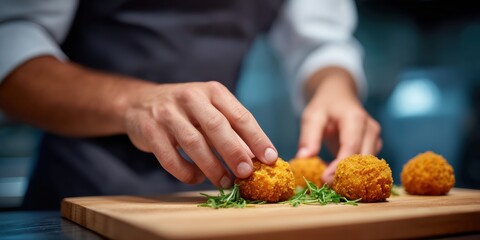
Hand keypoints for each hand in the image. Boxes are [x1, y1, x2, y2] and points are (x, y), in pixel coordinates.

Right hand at [124, 81, 277, 187]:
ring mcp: (167, 113)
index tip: (270, 158)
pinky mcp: (149, 130)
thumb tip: (258, 158)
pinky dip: (186, 172)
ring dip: (212, 166)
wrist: (139, 103)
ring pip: (194, 143)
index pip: (240, 115)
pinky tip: (196, 177)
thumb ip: (232, 131)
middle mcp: (190, 98)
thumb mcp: (210, 111)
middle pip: (217, 126)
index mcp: (212, 91)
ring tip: (225, 182)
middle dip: (235, 152)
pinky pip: (170, 157)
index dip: (257, 138)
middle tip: (247, 173)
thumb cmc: (186, 110)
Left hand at [296, 68, 381, 184]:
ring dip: (351, 177)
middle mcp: (371, 129)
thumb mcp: (312, 116)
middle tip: (327, 187)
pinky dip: (354, 174)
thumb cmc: (325, 106)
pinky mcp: (374, 147)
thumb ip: (309, 136)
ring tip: (332, 186)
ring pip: (368, 165)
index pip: (351, 147)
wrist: (340, 96)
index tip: (326, 179)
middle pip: (364, 159)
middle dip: (347, 176)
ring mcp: (375, 139)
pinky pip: (366, 165)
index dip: (340, 166)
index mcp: (355, 119)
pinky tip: (339, 180)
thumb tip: (304, 158)